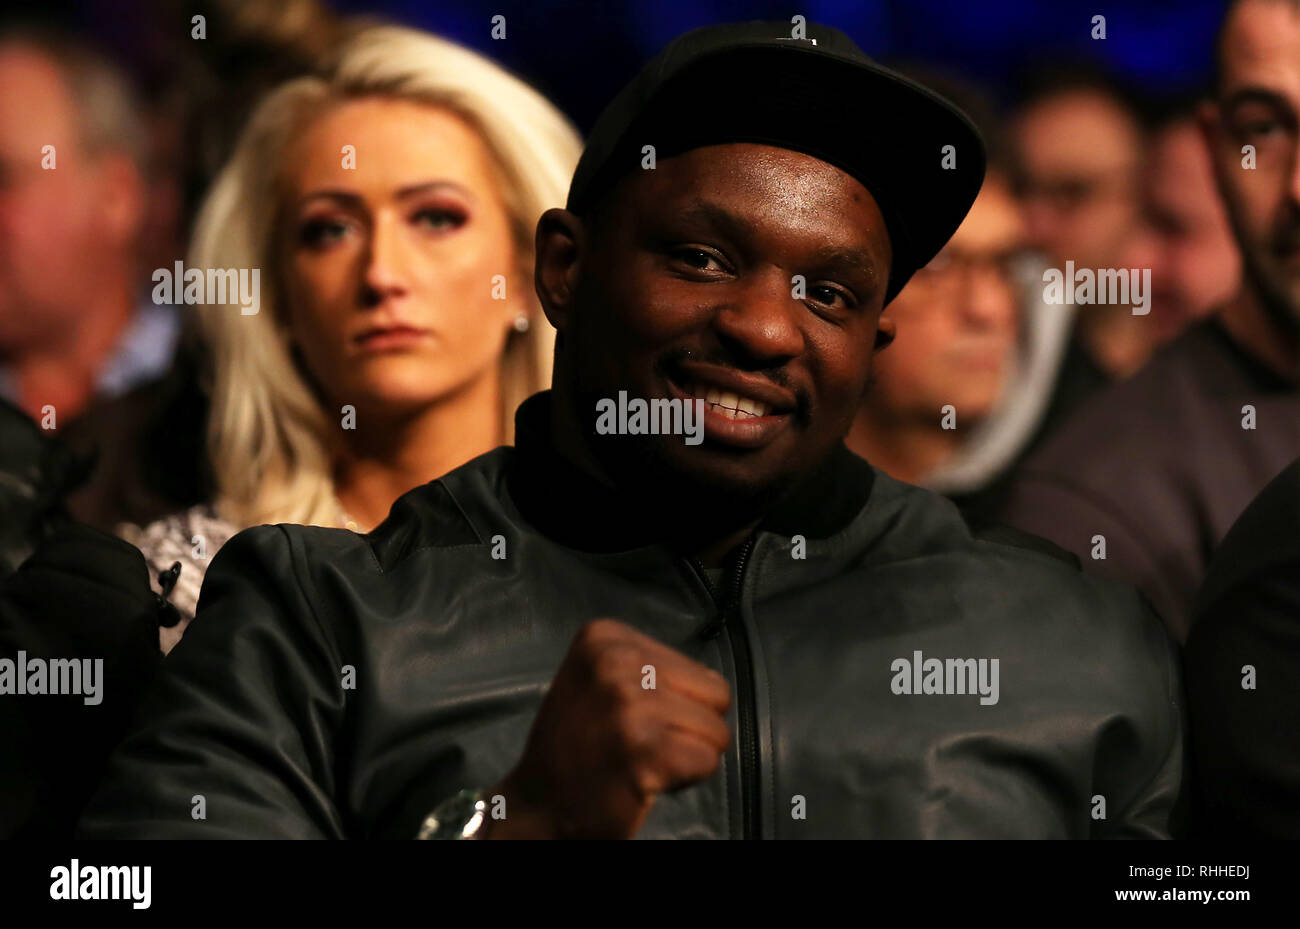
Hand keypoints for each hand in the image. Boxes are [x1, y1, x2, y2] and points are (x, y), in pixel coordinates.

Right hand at [483, 618, 730, 838]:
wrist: (538, 806)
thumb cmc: (578, 745)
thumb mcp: (601, 679)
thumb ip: (651, 668)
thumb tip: (714, 684)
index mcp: (605, 637)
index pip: (700, 671)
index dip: (678, 704)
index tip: (631, 720)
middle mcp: (616, 662)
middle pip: (716, 697)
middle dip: (689, 727)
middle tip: (641, 744)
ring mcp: (629, 705)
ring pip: (716, 732)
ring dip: (686, 755)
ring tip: (642, 760)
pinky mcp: (644, 750)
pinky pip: (707, 762)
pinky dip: (686, 779)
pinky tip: (646, 778)